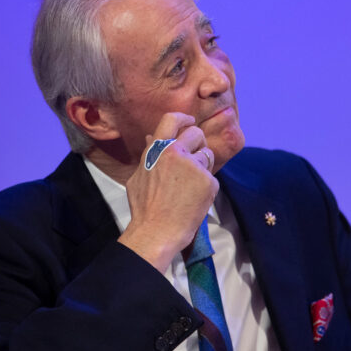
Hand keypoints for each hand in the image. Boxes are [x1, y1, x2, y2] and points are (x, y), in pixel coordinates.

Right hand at [118, 112, 217, 272]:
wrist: (156, 232)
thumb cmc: (144, 208)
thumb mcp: (138, 176)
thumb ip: (149, 155)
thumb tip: (152, 138)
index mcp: (157, 150)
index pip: (172, 119)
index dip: (184, 118)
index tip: (190, 121)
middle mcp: (175, 152)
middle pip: (196, 133)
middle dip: (198, 143)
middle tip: (195, 157)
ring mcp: (193, 166)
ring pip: (207, 155)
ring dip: (203, 166)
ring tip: (190, 186)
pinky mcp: (208, 181)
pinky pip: (212, 177)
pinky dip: (207, 188)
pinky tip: (195, 200)